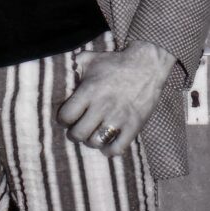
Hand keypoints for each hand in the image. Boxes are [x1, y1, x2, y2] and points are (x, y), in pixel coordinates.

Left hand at [57, 40, 175, 156]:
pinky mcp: (134, 126)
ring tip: (92, 135)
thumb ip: (74, 65)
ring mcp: (119, 117)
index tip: (66, 118)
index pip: (66, 116)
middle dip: (74, 134)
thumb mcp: (92, 59)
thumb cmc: (116, 63)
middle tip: (77, 130)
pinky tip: (107, 145)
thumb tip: (61, 69)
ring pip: (96, 142)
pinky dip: (109, 151)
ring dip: (91, 141)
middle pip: (79, 134)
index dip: (63, 119)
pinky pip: (117, 148)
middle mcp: (102, 106)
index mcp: (89, 91)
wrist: (148, 65)